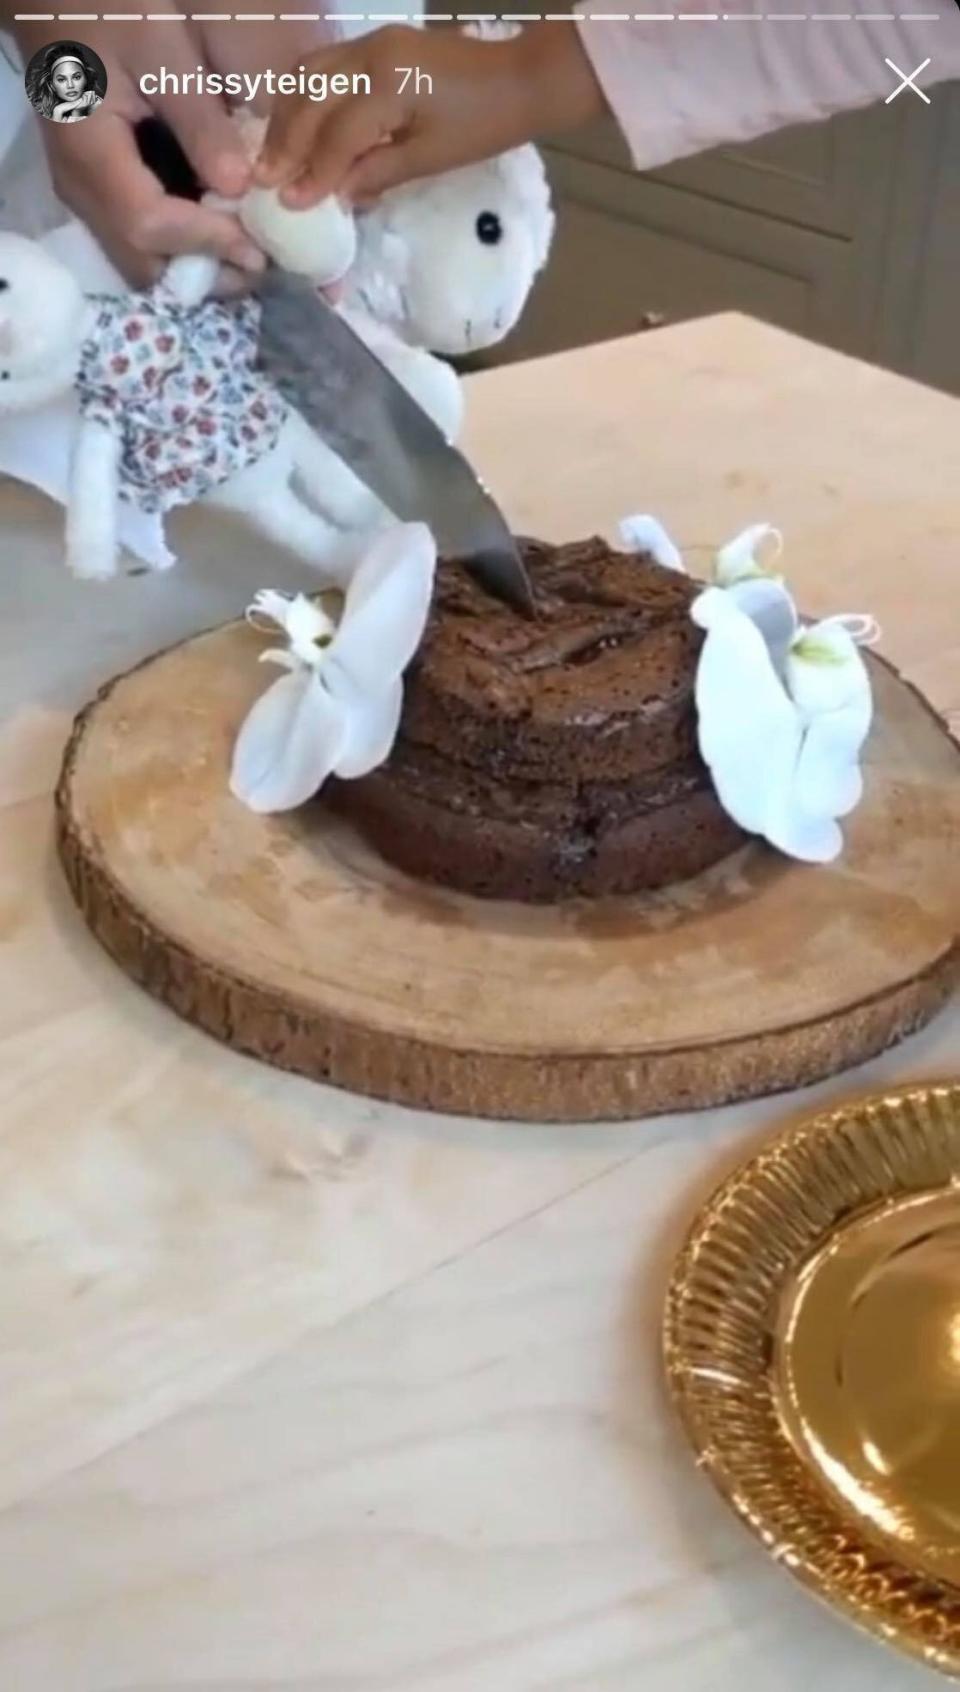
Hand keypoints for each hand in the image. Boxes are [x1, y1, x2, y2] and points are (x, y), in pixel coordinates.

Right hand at [12, 5, 259, 287]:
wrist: (56, 0)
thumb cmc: (107, 12)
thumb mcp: (160, 48)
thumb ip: (199, 119)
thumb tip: (240, 187)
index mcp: (91, 155)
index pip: (149, 226)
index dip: (205, 243)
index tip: (257, 246)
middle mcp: (82, 190)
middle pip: (141, 265)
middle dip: (202, 273)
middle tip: (257, 261)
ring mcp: (86, 194)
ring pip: (139, 260)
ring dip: (194, 264)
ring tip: (246, 249)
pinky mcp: (98, 190)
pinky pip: (138, 238)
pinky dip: (180, 245)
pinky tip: (218, 226)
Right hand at [257, 23, 605, 205]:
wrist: (520, 78)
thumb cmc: (483, 125)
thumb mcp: (430, 159)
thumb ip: (378, 172)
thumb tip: (335, 196)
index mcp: (388, 85)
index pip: (336, 135)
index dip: (311, 172)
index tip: (288, 203)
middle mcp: (370, 55)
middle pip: (311, 99)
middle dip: (286, 142)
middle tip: (264, 179)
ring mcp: (371, 43)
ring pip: (309, 76)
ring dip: (287, 116)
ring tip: (274, 154)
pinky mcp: (376, 44)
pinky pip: (325, 66)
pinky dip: (305, 96)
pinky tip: (296, 123)